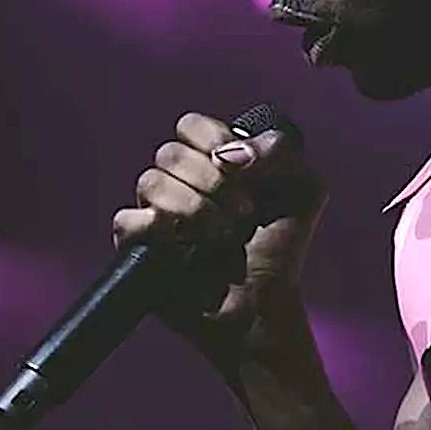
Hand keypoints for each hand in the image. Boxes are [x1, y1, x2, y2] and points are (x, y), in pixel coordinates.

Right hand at [112, 112, 326, 364]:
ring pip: (150, 182)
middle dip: (215, 183)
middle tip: (245, 213)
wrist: (263, 303)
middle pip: (170, 152)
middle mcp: (178, 182)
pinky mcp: (136, 247)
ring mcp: (155, 213)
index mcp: (211, 161)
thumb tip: (226, 156)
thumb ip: (278, 150)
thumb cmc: (280, 248)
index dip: (215, 141)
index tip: (245, 171)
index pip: (190, 126)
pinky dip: (161, 231)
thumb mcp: (303, 187)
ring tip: (223, 237)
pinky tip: (188, 248)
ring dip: (196, 210)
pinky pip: (127, 220)